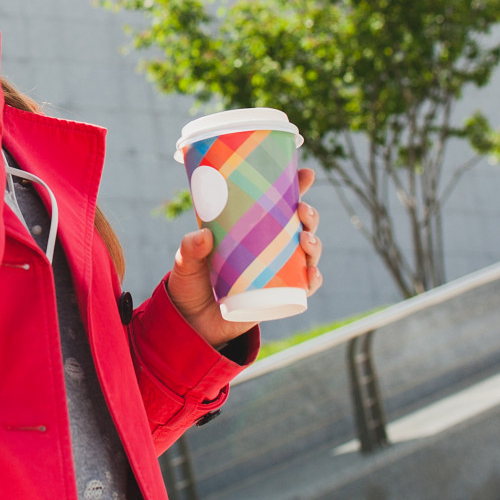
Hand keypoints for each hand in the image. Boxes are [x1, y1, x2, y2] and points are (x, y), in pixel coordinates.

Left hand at [167, 172, 322, 346]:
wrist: (192, 324)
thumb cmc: (190, 285)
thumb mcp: (185, 264)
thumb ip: (190, 250)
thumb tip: (203, 236)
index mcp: (249, 230)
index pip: (277, 204)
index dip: (295, 187)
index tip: (306, 174)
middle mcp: (268, 248)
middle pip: (300, 226)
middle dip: (309, 215)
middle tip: (302, 210)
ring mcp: (276, 272)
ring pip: (307, 253)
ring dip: (314, 244)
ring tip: (306, 240)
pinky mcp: (279, 296)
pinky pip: (304, 287)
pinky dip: (313, 279)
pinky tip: (312, 273)